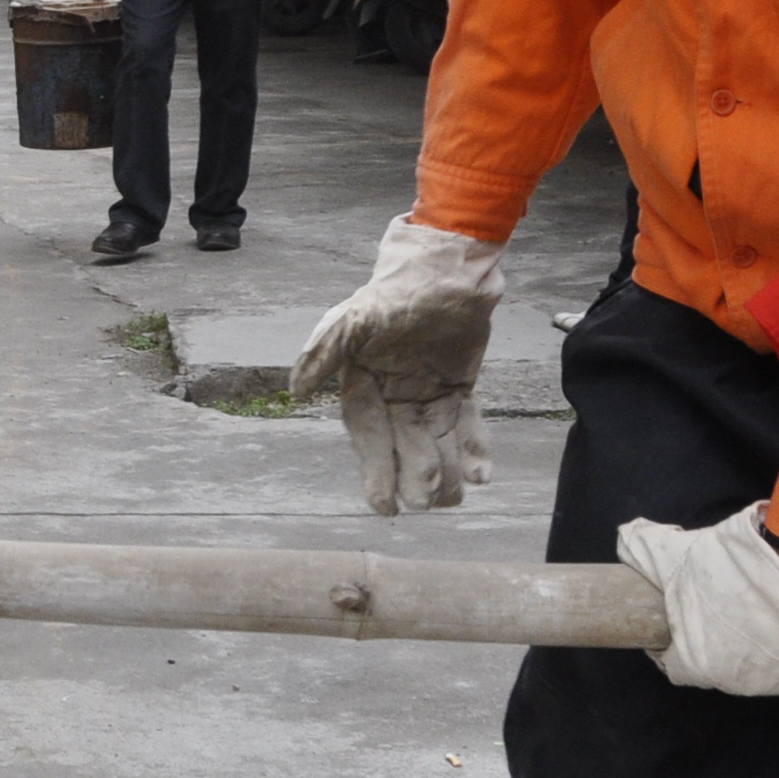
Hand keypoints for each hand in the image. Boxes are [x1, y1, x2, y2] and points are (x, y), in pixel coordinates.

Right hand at [290, 216, 507, 512]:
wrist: (443, 269)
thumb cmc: (393, 293)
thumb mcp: (352, 319)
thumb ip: (323, 353)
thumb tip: (297, 391)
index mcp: (363, 384)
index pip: (369, 437)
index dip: (376, 473)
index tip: (384, 508)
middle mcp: (393, 395)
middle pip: (404, 446)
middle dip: (414, 477)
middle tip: (426, 504)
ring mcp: (427, 392)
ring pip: (436, 442)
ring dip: (446, 472)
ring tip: (454, 498)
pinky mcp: (459, 386)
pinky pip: (466, 424)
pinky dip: (473, 449)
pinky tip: (481, 475)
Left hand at [619, 502, 778, 694]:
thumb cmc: (733, 568)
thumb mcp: (674, 552)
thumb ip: (640, 547)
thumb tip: (625, 535)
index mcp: (695, 663)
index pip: (672, 664)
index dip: (668, 643)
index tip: (673, 621)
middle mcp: (735, 682)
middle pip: (713, 664)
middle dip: (709, 638)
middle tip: (715, 607)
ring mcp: (778, 682)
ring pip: (754, 665)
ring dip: (747, 643)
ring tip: (748, 610)